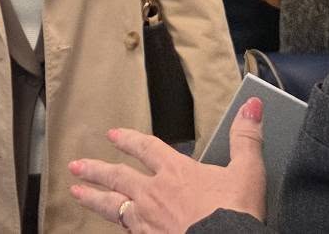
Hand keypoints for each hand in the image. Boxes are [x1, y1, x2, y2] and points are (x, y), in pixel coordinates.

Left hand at [68, 97, 267, 231]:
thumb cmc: (233, 213)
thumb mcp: (247, 172)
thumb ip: (245, 138)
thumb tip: (251, 107)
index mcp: (176, 172)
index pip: (146, 148)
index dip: (129, 140)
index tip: (114, 135)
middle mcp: (154, 193)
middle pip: (118, 176)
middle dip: (96, 169)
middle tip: (77, 166)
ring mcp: (147, 220)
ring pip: (112, 206)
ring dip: (93, 198)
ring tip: (76, 194)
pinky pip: (125, 232)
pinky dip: (118, 227)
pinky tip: (112, 228)